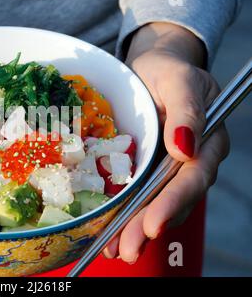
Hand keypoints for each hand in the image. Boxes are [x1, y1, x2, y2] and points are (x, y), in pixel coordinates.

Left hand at [102, 23, 229, 262]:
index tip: (153, 223)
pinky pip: (138, 194)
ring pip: (155, 203)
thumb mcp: (178, 80)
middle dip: (149, 225)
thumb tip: (185, 148)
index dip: (174, 202)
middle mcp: (190, 160)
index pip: (193, 177)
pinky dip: (125, 214)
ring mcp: (167, 167)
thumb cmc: (167, 70)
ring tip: (114, 249)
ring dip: (135, 228)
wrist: (149, 68)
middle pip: (173, 199)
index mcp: (207, 141)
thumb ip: (187, 110)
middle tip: (127, 249)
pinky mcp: (146, 168)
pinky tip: (109, 232)